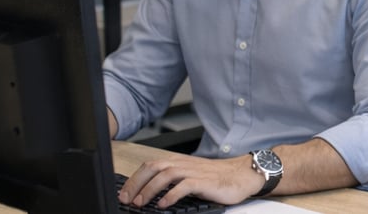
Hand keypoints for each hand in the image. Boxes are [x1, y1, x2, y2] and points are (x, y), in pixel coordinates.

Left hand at [119, 152, 264, 208]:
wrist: (243, 175)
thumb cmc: (218, 178)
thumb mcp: (192, 175)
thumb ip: (173, 180)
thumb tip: (151, 193)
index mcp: (179, 162)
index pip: (150, 166)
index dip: (134, 179)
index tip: (124, 194)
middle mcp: (185, 164)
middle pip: (154, 168)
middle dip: (137, 184)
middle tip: (127, 199)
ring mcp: (195, 172)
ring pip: (166, 175)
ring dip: (150, 189)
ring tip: (142, 203)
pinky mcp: (205, 181)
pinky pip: (185, 186)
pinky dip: (171, 195)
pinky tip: (164, 204)